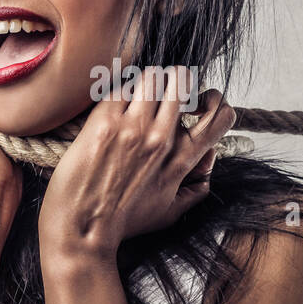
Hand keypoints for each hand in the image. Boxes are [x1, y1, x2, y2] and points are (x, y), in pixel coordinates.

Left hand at [39, 67, 235, 259]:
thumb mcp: (169, 213)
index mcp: (182, 160)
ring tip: (136, 94)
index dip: (214, 100)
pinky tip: (113, 105)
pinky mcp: (103, 121)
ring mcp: (133, 127)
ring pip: (152, 75)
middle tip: (163, 90)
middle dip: (176, 79)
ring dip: (146, 80)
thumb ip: (194, 191)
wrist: (81, 228)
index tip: (196, 104)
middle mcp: (162, 139)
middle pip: (183, 79)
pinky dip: (120, 90)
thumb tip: (207, 173)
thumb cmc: (122, 223)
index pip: (221, 115)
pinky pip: (121, 86)